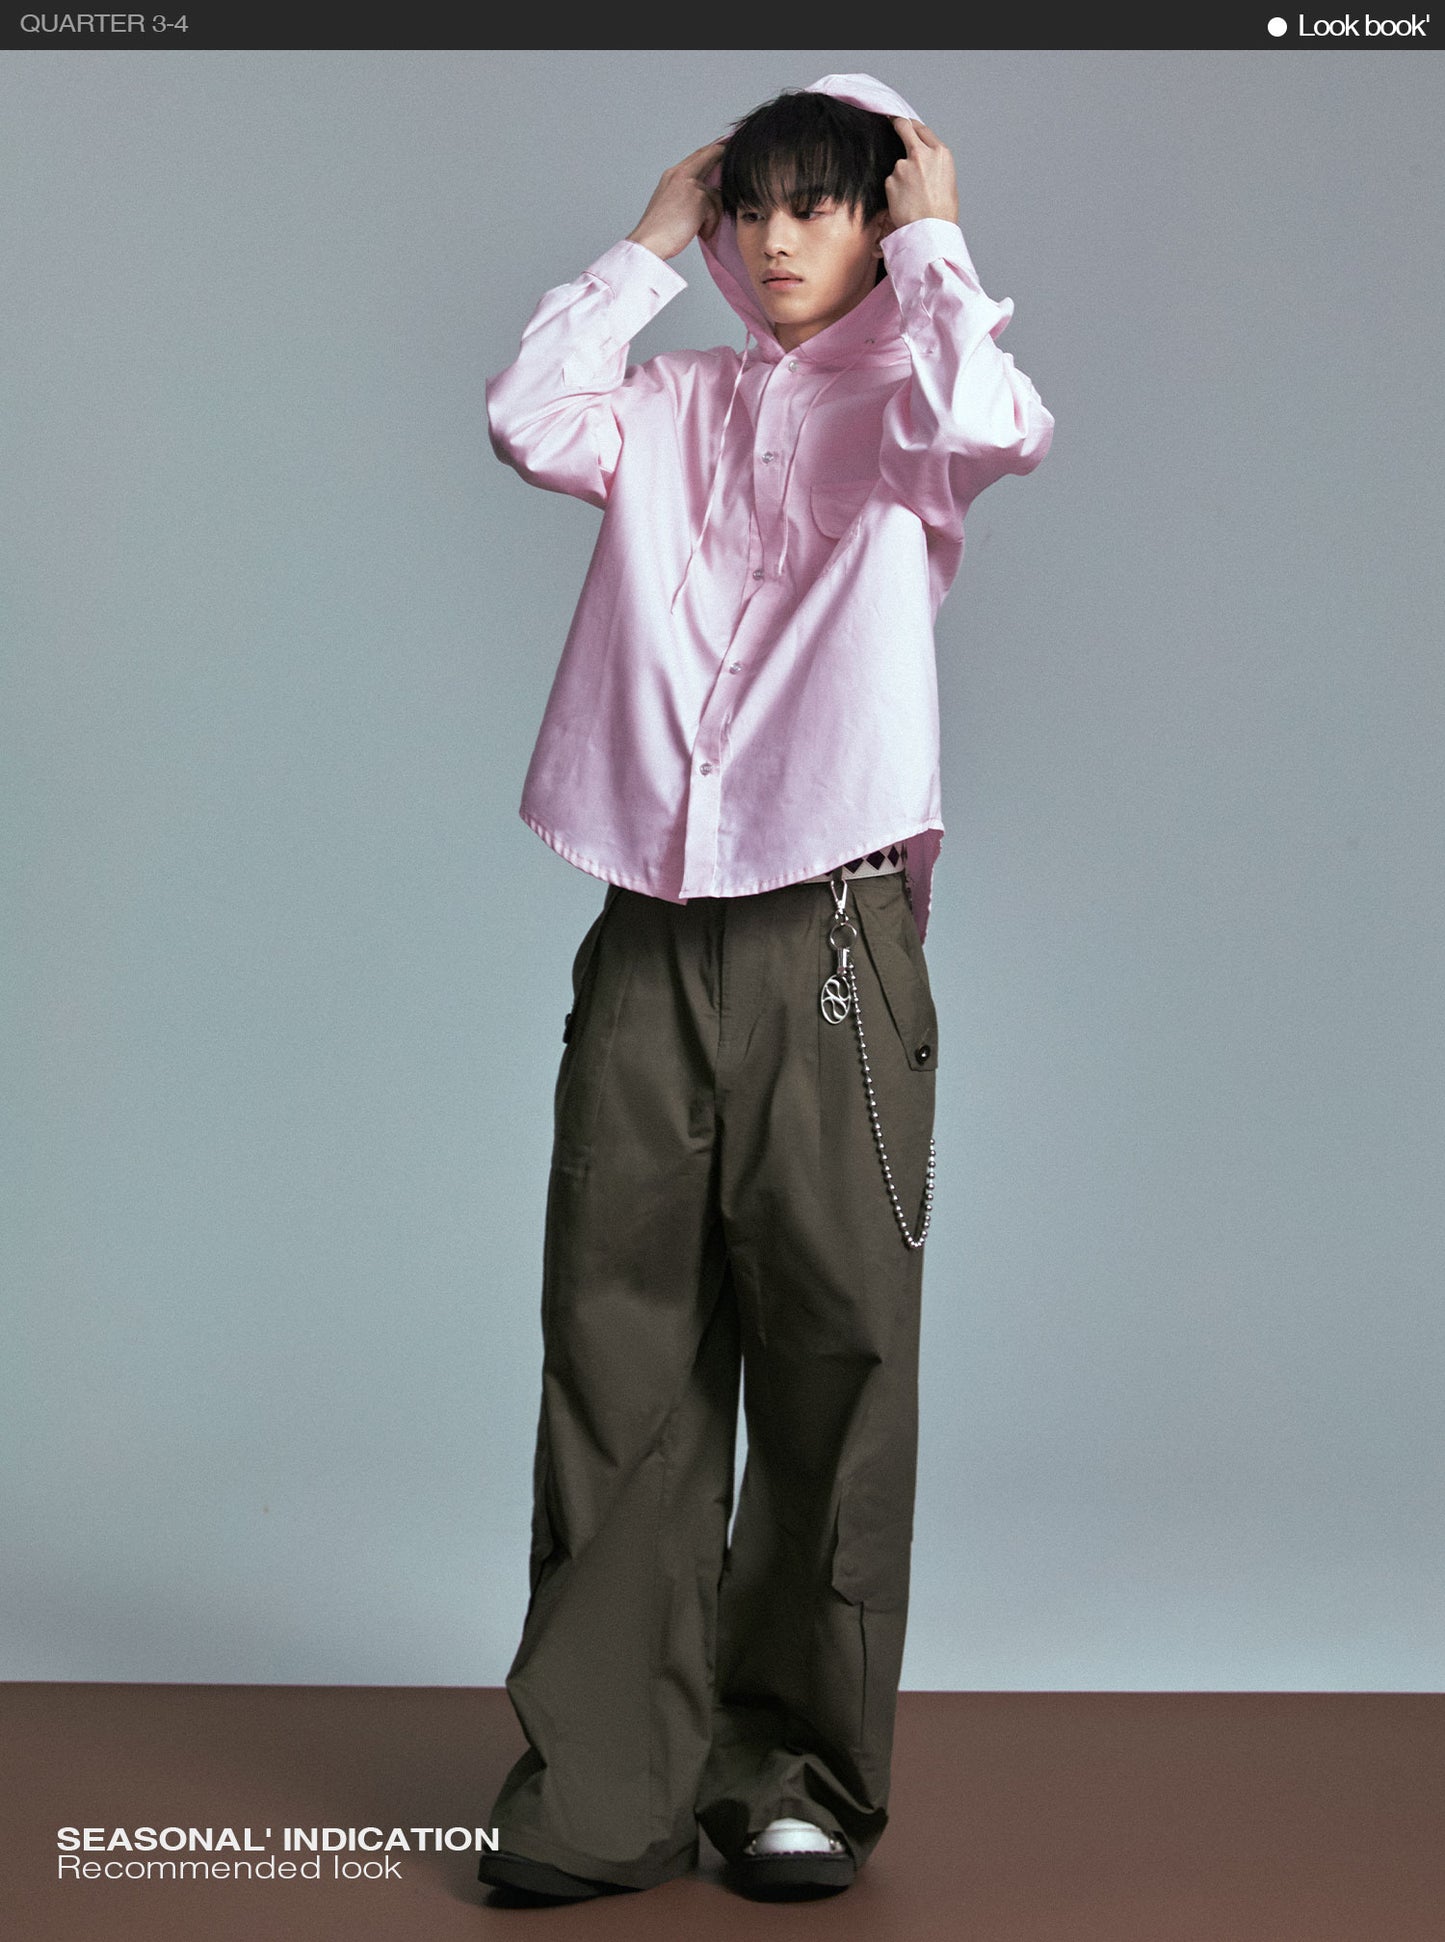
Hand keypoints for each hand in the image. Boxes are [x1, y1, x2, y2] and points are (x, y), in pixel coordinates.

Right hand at [627, 140, 726, 260]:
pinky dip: (710, 226)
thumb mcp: (670, 204)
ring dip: (712, 215)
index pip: (696, 156)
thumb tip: (707, 197)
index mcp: (672, 175)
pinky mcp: (699, 197)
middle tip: (732, 149)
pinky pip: (716, 211)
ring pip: (716, 194)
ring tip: (698, 229)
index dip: (711, 149)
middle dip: (723, 152)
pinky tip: (699, 233)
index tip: (723, 145)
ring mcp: (690, 183)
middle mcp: (680, 174)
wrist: (648, 242)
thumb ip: (686, 194)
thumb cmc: (658, 231)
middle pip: (709, 154)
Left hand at [884, 118, 958, 229]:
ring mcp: (903, 166)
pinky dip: (895, 191)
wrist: (931, 230)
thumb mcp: (947, 178)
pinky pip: (891, 182)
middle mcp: (922, 154)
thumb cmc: (942, 211)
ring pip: (898, 165)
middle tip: (891, 122)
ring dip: (901, 176)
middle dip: (897, 124)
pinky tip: (904, 203)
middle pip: (904, 127)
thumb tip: (922, 158)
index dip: (911, 125)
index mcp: (940, 153)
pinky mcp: (891, 180)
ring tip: (912, 197)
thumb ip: (933, 162)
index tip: (904, 123)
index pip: (921, 128)